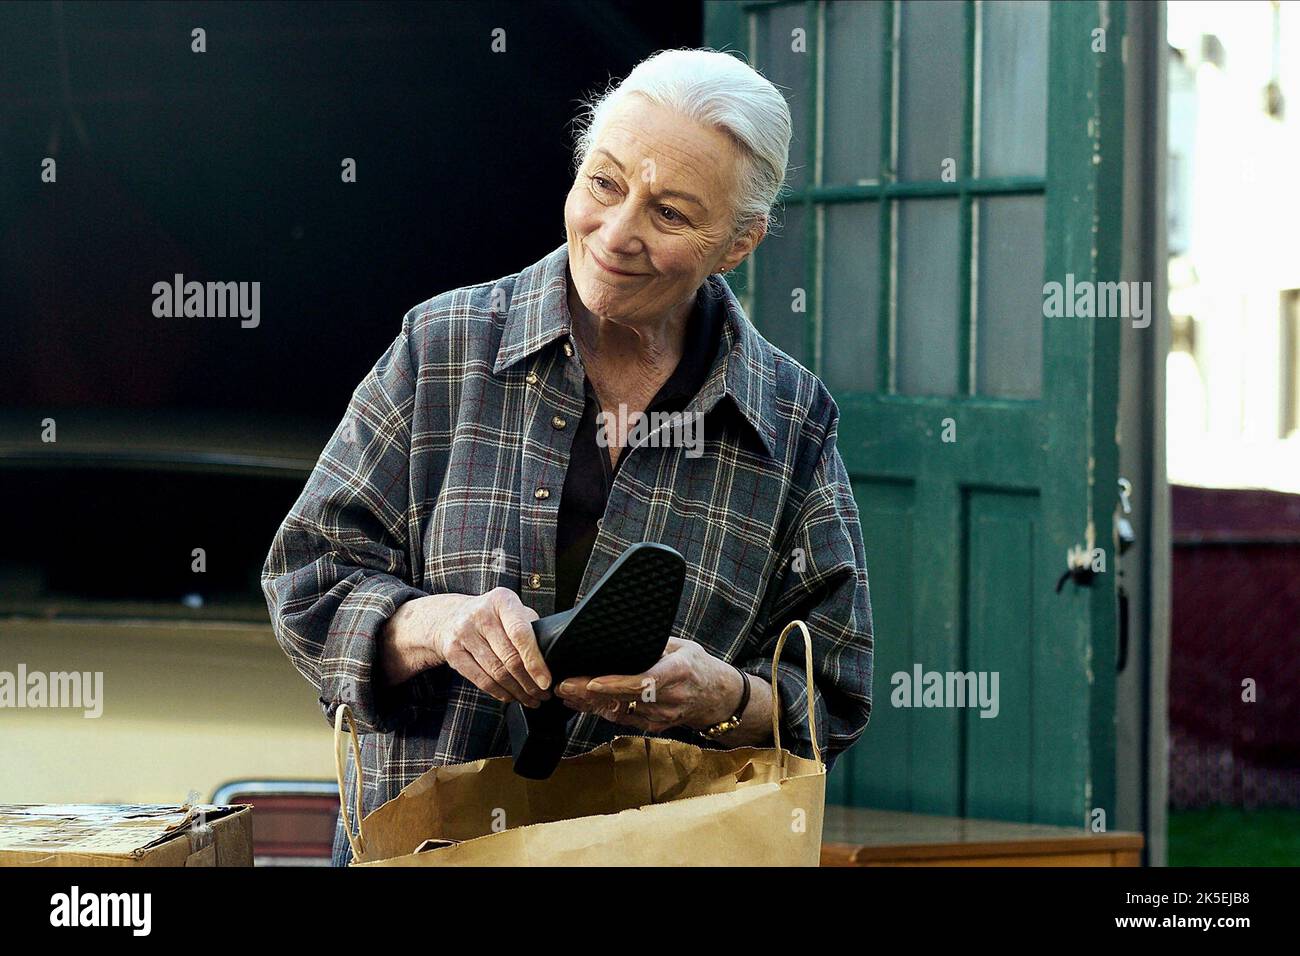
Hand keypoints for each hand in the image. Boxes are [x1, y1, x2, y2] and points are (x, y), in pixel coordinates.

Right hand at [380, 588, 550, 706]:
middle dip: (530, 682)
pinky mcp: (452, 653)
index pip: (521, 633)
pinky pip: (481, 680)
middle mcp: (480, 614)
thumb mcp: (512, 610)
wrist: (450, 616)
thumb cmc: (493, 616)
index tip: (546, 681)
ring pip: (496, 672)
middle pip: (509, 658)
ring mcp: (463, 633)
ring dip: (517, 691)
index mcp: (502, 600)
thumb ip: (531, 627)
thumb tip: (553, 657)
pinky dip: (499, 692)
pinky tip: (511, 697)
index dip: (535, 661)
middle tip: (543, 695)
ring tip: (531, 699)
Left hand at [553, 637, 743, 732]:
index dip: (615, 684)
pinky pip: (623, 718)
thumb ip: (655, 643)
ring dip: (590, 702)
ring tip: (565, 692)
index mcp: (677, 672)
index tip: (591, 681)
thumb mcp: (682, 646)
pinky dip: (600, 710)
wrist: (718, 698)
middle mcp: (669, 697)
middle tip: (563, 685)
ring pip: (619, 710)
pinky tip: (582, 702)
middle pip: (624, 697)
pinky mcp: (654, 725)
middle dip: (589, 693)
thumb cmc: (698, 666)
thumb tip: (624, 633)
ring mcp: (662, 715)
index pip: (643, 681)